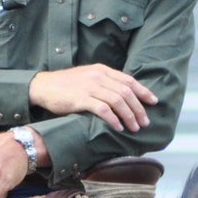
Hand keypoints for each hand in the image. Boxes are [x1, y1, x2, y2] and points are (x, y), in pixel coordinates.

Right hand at [29, 64, 156, 131]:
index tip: (154, 102)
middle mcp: (98, 76)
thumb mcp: (87, 77)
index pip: (128, 80)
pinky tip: (118, 127)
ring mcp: (89, 87)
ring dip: (129, 116)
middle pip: (126, 92)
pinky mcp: (81, 99)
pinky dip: (113, 119)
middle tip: (145, 122)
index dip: (143, 91)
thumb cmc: (65, 85)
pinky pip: (103, 109)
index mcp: (102, 70)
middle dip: (139, 108)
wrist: (43, 86)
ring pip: (118, 101)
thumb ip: (103, 82)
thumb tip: (122, 95)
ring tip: (134, 127)